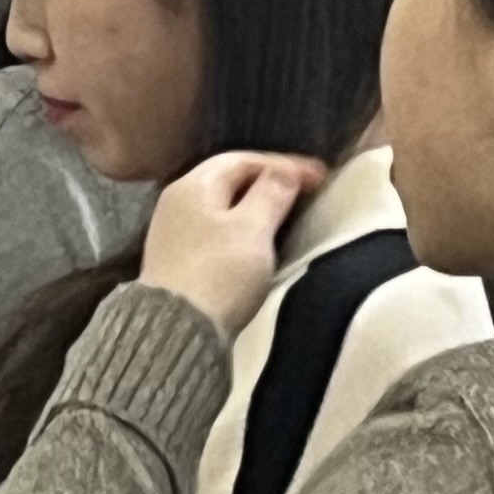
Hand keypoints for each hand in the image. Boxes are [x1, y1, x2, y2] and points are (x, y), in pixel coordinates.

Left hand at [140, 151, 324, 333]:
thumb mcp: (252, 230)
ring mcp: (174, 233)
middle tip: (304, 191)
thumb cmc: (219, 274)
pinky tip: (257, 243)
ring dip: (254, 207)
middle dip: (268, 183)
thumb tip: (283, 172)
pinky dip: (241, 230)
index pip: (242, 161)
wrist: (178, 332)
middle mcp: (177, 202)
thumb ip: (270, 195)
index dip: (283, 165)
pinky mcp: (178, 262)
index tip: (319, 176)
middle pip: (228, 180)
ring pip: (221, 208)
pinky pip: (215, 232)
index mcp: (193, 186)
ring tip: (285, 214)